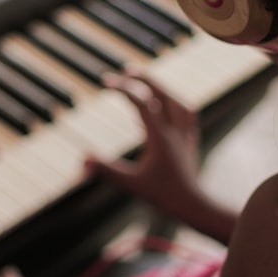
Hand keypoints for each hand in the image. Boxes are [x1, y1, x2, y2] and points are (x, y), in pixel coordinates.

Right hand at [86, 69, 203, 213]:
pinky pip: (186, 114)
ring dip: (161, 88)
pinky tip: (166, 106)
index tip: (104, 82)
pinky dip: (174, 103)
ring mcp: (185, 135)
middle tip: (125, 70)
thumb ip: (107, 171)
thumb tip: (83, 160)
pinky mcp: (190, 142)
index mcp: (160, 136)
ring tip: (146, 83)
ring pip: (177, 101)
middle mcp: (175, 130)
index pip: (141, 101)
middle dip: (144, 78)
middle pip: (162, 93)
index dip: (122, 88)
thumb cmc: (163, 196)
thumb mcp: (132, 184)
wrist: (194, 206)